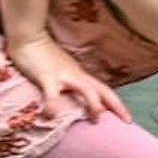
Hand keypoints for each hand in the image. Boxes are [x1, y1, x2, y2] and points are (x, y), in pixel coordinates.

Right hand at [10, 35, 131, 123]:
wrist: (29, 36)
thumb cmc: (43, 55)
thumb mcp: (61, 70)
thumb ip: (69, 83)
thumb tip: (73, 100)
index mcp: (80, 75)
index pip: (104, 90)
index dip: (117, 104)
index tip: (128, 119)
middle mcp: (77, 75)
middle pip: (103, 90)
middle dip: (117, 105)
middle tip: (127, 121)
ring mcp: (64, 75)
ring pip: (87, 89)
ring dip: (94, 104)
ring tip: (96, 120)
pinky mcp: (47, 76)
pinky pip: (52, 93)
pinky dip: (53, 106)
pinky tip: (51, 116)